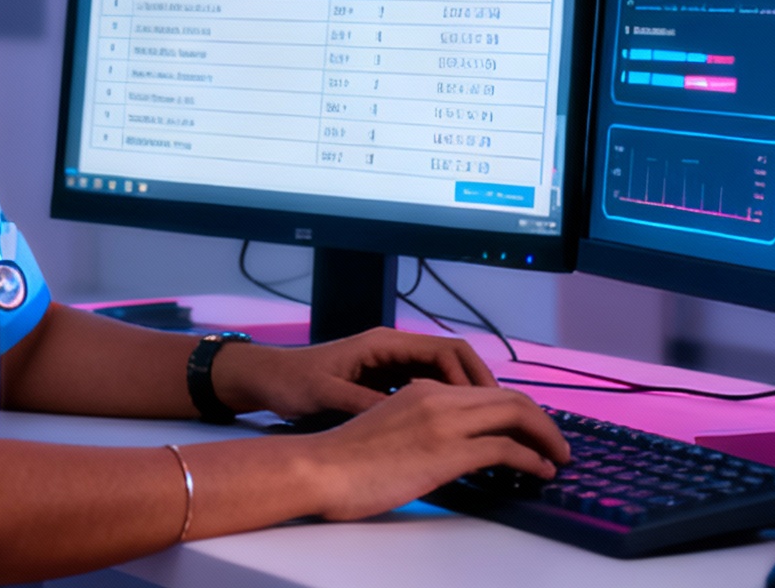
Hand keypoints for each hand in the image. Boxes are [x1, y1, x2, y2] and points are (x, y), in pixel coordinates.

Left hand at [214, 326, 496, 419]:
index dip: (472, 379)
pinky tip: (457, 431)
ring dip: (468, 398)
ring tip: (491, 429)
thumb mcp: (329, 396)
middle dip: (482, 387)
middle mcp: (392, 347)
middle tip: (507, 420)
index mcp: (383, 344)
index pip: (446, 352)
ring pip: (445, 374)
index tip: (490, 407)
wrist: (266, 378)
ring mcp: (390, 362)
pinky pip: (429, 385)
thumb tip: (407, 415)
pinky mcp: (384, 379)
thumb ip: (367, 404)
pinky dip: (448, 404)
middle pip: (454, 360)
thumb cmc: (293, 383)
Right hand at [301, 379, 570, 519]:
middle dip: (540, 419)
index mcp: (422, 388)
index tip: (530, 428)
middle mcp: (438, 396)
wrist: (319, 468)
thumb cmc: (343, 459)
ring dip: (545, 435)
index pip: (484, 389)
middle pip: (509, 397)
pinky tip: (540, 469)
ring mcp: (444, 422)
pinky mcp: (447, 451)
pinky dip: (532, 457)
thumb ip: (418, 423)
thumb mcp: (387, 426)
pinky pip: (505, 447)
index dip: (516, 407)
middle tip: (555, 442)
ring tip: (557, 456)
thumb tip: (443, 445)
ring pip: (515, 414)